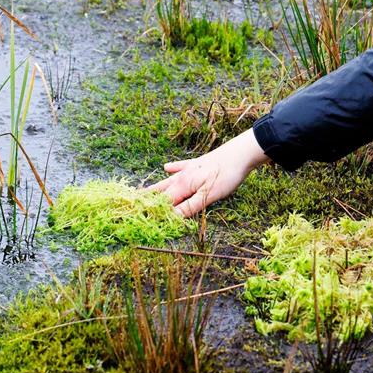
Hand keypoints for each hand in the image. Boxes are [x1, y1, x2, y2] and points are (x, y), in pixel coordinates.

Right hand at [148, 129, 269, 217]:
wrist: (241, 153)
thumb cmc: (225, 174)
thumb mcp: (208, 195)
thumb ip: (189, 207)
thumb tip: (171, 218)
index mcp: (182, 185)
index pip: (163, 202)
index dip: (152, 212)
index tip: (138, 220)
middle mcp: (181, 176)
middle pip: (161, 191)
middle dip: (147, 199)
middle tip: (131, 206)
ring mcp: (189, 168)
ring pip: (167, 180)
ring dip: (155, 187)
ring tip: (141, 191)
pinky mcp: (198, 163)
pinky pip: (180, 167)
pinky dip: (172, 168)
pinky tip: (166, 167)